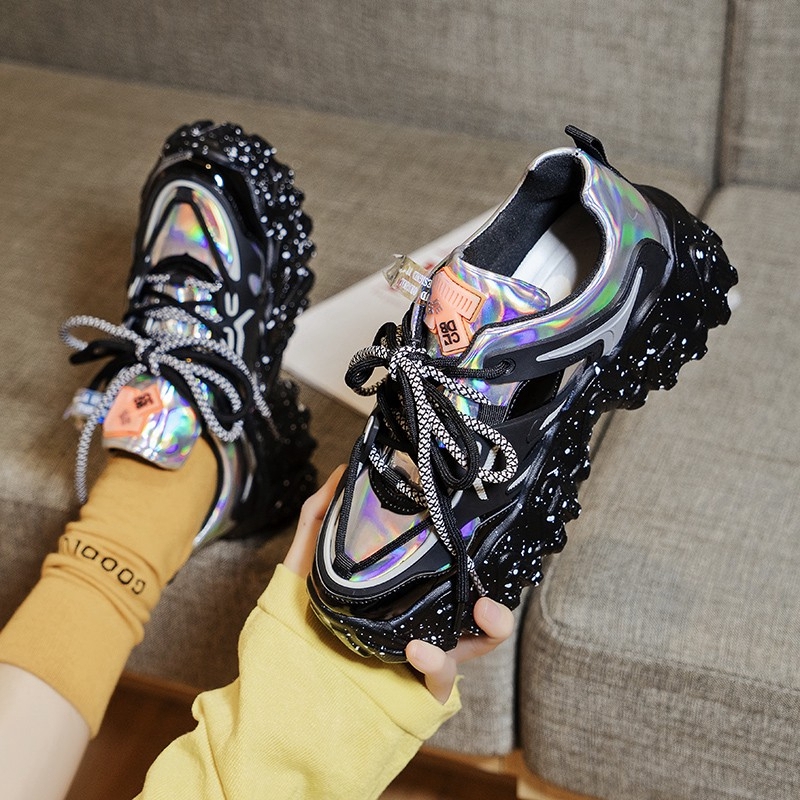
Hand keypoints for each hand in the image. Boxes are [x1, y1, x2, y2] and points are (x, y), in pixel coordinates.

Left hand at [283, 466, 515, 703]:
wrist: (282, 692)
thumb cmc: (299, 628)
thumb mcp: (303, 568)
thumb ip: (319, 520)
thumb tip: (342, 470)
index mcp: (404, 594)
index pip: (449, 571)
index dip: (470, 552)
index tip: (474, 527)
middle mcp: (421, 624)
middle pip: (477, 606)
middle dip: (498, 591)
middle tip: (492, 578)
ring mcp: (423, 659)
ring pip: (478, 645)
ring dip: (493, 626)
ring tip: (484, 609)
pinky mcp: (416, 693)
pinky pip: (440, 680)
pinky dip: (435, 663)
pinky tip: (417, 648)